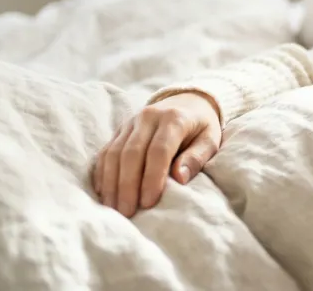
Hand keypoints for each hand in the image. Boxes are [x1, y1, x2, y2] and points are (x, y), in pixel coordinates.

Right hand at [92, 92, 221, 216]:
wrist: (188, 101)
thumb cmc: (201, 127)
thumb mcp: (210, 140)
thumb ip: (197, 158)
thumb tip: (180, 178)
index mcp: (174, 119)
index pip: (159, 150)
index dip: (152, 178)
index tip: (149, 203)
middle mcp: (148, 117)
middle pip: (131, 152)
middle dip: (127, 185)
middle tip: (127, 212)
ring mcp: (130, 122)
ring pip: (114, 152)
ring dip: (111, 182)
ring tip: (114, 208)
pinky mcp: (120, 129)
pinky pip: (105, 151)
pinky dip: (102, 173)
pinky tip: (104, 193)